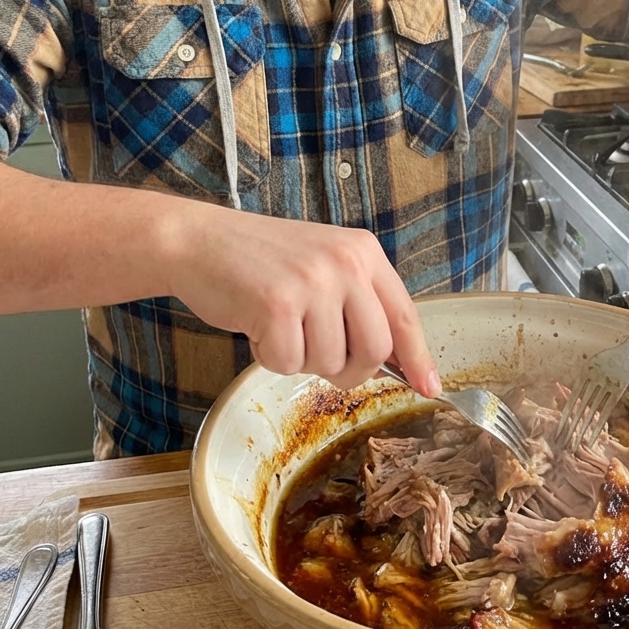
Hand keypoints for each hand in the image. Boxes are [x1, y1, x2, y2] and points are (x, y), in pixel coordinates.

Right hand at [166, 206, 440, 396]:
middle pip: (375, 349)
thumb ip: (358, 303)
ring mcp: (313, 282)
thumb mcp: (323, 265)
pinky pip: (289, 364)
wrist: (200, 240)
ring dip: (302, 360)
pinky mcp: (277, 303)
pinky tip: (258, 327)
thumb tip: (392, 362)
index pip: (404, 314)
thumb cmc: (261, 261)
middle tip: (319, 357)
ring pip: (330, 362)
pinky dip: (271, 358)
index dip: (418, 357)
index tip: (429, 388)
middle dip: (350, 369)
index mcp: (363, 252)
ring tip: (279, 326)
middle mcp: (346, 263)